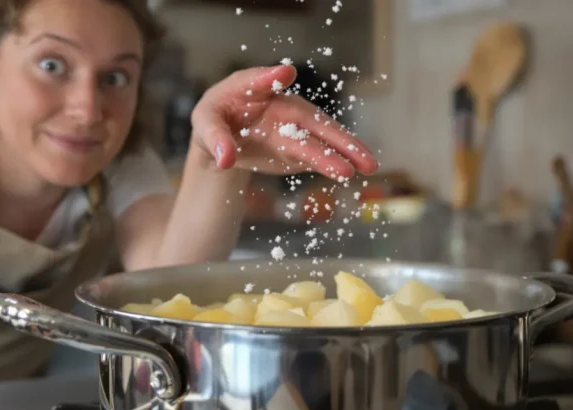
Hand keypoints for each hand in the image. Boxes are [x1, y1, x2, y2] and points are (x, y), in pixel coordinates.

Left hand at [190, 65, 378, 179]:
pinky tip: (353, 172)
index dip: (271, 77)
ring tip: (367, 167)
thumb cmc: (215, 119)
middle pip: (310, 119)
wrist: (225, 134)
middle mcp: (281, 106)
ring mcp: (292, 128)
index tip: (284, 73)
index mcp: (252, 89)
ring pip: (321, 141)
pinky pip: (318, 157)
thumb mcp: (205, 124)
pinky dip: (334, 164)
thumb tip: (224, 159)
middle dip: (335, 135)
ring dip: (344, 153)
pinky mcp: (296, 149)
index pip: (261, 80)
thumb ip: (214, 139)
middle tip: (357, 152)